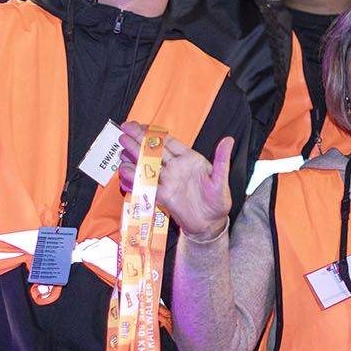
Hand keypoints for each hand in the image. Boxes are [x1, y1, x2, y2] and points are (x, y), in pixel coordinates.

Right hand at [117, 122, 232, 239]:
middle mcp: (176, 168)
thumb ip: (222, 160)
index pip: (168, 142)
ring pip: (147, 167)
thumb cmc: (218, 202)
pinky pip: (147, 187)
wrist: (210, 224)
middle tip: (124, 131)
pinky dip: (136, 181)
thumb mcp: (221, 180)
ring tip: (122, 152)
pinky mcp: (163, 196)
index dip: (153, 133)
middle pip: (153, 152)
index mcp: (189, 160)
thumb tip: (228, 140)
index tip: (140, 125)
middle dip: (138, 141)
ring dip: (134, 159)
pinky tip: (126, 174)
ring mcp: (168, 182)